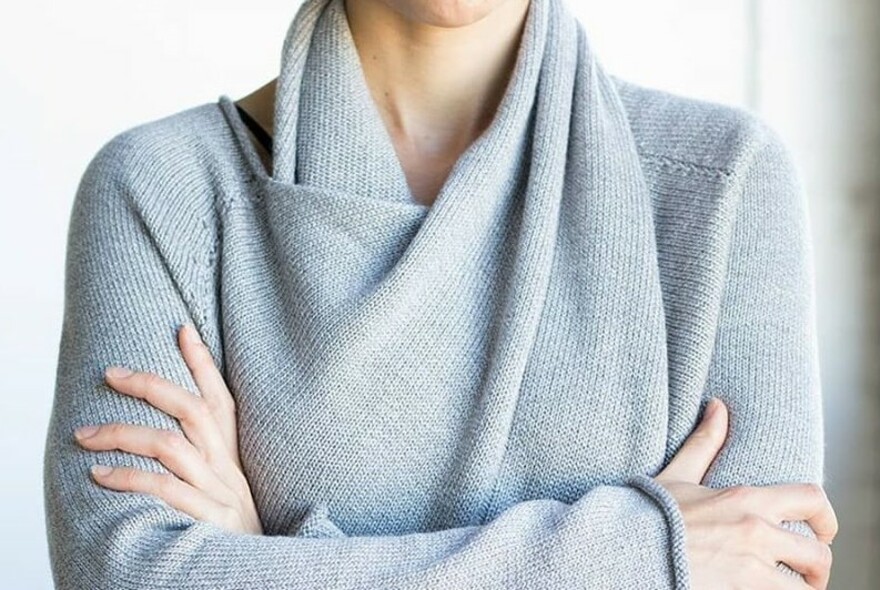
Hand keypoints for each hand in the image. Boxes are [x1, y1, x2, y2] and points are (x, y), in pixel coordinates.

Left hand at [73, 322, 262, 534]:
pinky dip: (130, 478)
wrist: (260, 573)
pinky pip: (165, 490)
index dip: (203, 363)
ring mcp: (220, 493)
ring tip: (86, 435)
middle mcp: (228, 468)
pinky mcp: (209, 520)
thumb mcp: (230, 490)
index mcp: (234, 457)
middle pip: (193, 410)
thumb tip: (170, 433)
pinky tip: (101, 474)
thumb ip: (208, 461)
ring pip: (171, 446)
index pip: (220, 400)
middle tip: (110, 373)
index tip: (182, 328)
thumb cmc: (233, 532)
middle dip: (150, 385)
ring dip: (124, 433)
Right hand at [653, 397, 838, 589]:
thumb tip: (718, 406)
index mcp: (747, 499)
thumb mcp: (678, 476)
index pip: (812, 500)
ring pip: (802, 589)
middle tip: (805, 576)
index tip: (821, 532)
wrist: (627, 548)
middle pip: (818, 555)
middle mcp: (756, 532)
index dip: (827, 518)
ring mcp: (750, 568)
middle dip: (817, 570)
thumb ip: (704, 443)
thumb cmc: (649, 514)